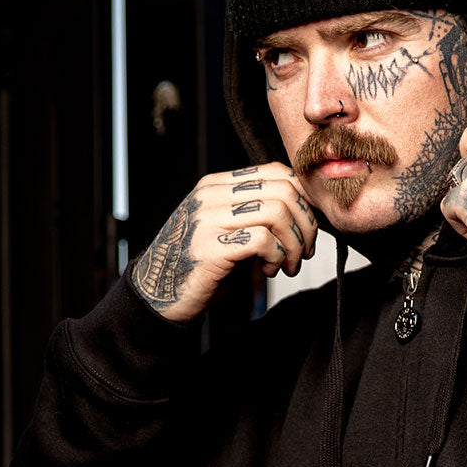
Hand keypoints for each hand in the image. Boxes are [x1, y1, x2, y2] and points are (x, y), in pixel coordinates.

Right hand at [130, 163, 317, 321]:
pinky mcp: (210, 246)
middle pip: (284, 190)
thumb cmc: (202, 266)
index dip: (303, 200)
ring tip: (287, 265)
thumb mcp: (232, 230)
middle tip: (304, 252)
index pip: (277, 172)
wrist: (159, 294)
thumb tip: (306, 211)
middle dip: (306, 225)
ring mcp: (208, 218)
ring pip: (278, 213)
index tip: (307, 229)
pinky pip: (264, 240)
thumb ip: (258, 215)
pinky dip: (278, 258)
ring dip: (294, 244)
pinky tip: (269, 271)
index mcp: (218, 185)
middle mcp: (212, 195)